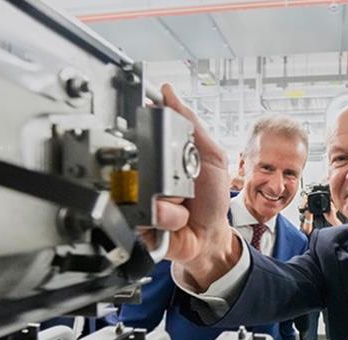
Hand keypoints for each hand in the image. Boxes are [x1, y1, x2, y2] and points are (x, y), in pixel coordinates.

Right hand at [142, 84, 240, 290]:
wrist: (207, 237)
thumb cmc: (210, 199)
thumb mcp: (210, 156)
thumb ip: (191, 124)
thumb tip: (168, 93)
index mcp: (160, 156)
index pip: (143, 134)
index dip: (145, 129)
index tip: (148, 125)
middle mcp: (145, 174)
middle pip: (140, 159)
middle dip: (168, 171)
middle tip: (184, 185)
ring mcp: (138, 197)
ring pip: (145, 187)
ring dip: (171, 197)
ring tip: (180, 204)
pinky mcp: (136, 221)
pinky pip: (146, 211)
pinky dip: (168, 216)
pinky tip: (174, 220)